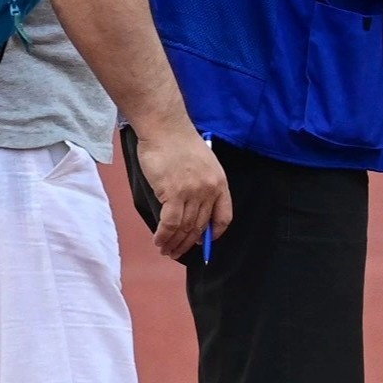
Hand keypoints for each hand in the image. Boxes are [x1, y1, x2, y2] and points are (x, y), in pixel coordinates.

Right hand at [132, 121, 231, 259]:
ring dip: (174, 243)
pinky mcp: (173, 193)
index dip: (214, 234)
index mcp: (220, 184)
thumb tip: (194, 214)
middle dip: (188, 244)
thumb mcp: (203, 165)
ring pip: (185, 227)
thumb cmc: (179, 144)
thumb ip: (203, 188)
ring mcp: (192, 193)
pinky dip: (164, 235)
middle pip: (201, 227)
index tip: (203, 242)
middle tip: (177, 253)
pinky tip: (159, 240)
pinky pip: (170, 223)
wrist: (166, 129)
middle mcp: (209, 191)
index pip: (224, 217)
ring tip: (165, 250)